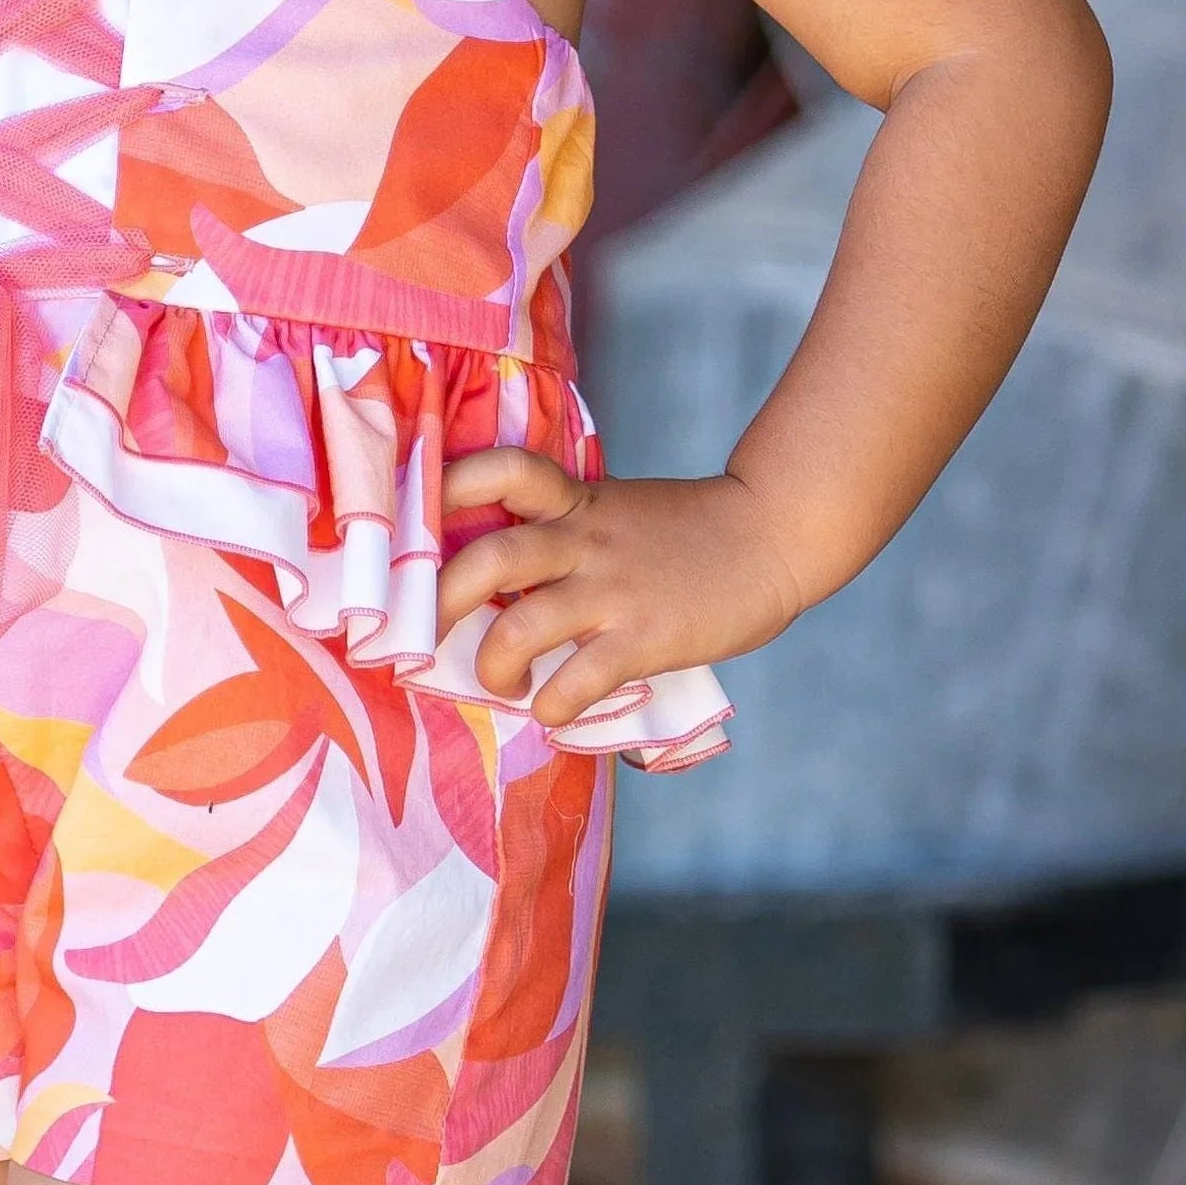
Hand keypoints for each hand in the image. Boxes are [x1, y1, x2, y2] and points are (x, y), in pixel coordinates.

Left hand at [436, 452, 805, 730]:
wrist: (772, 537)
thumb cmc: (690, 531)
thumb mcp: (617, 509)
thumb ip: (566, 527)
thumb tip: (500, 572)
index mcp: (576, 501)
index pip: (501, 471)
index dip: (449, 486)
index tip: (413, 517)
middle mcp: (584, 541)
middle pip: (490, 559)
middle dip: (440, 603)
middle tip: (424, 634)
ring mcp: (612, 590)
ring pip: (522, 628)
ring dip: (494, 667)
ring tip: (500, 681)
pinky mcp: (643, 638)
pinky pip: (578, 681)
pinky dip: (553, 706)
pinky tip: (553, 713)